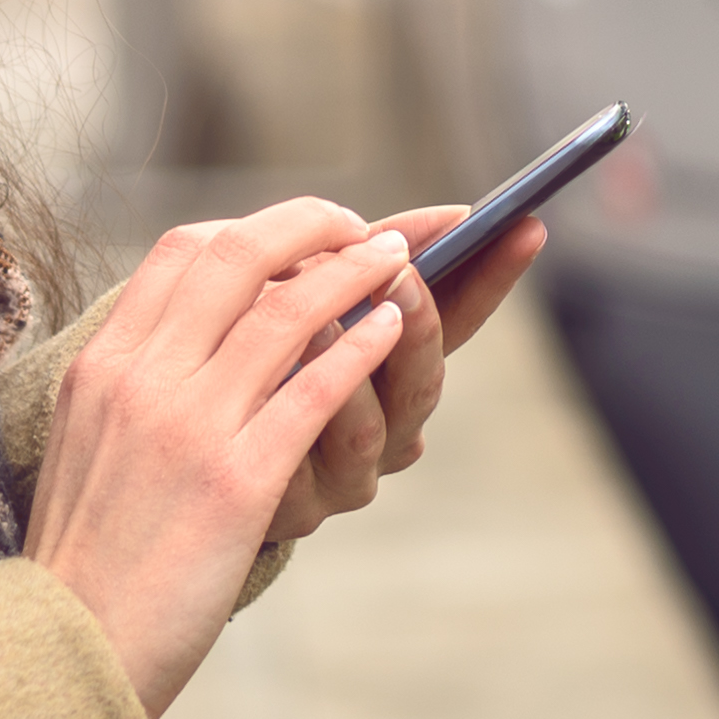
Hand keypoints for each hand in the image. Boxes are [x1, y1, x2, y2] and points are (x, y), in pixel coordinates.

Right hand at [24, 199, 413, 716]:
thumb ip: (133, 387)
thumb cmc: (85, 561)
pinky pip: (312, 391)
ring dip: (355, 274)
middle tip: (360, 227)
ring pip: (286, 312)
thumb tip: (190, 344)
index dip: (253, 227)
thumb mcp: (87, 447)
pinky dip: (361, 348)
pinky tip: (391, 332)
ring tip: (398, 262)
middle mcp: (140, 379)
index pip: (181, 252)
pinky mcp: (234, 484)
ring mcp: (187, 428)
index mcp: (102, 365)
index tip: (298, 232)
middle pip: (237, 256)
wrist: (63, 651)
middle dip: (312, 226)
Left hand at [260, 208, 549, 545]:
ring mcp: (346, 472)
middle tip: (401, 272)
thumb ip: (362, 260)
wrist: (193, 471)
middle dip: (418, 323)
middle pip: (423, 381)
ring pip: (367, 429)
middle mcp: (389, 427)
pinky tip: (267, 379)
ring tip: (320, 323)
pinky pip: (299, 464)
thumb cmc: (260, 362)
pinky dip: (289, 417)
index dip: (494, 277)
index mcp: (400, 369)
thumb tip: (439, 214)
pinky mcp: (293, 504)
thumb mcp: (310, 301)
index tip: (524, 227)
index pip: (462, 319)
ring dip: (347, 370)